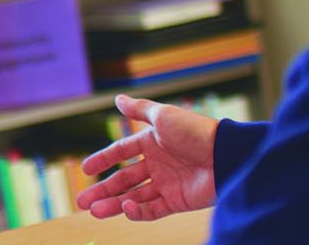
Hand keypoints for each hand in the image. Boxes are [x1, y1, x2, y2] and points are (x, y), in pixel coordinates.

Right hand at [76, 95, 218, 221]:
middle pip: (124, 179)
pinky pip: (152, 209)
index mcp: (152, 142)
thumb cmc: (195, 131)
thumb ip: (138, 109)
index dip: (103, 160)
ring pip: (134, 196)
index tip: (85, 169)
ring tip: (94, 211)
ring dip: (113, 204)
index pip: (122, 152)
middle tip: (82, 201)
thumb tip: (117, 98)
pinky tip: (125, 208)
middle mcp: (157, 164)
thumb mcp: (163, 116)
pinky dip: (137, 211)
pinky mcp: (177, 201)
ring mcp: (167, 183)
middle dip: (103, 190)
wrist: (226, 156)